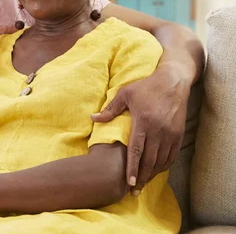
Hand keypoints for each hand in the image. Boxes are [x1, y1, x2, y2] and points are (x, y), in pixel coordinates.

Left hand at [91, 65, 189, 195]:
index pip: (136, 150)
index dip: (132, 168)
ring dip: (152, 174)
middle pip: (149, 161)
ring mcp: (170, 134)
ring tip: (142, 185)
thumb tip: (92, 118)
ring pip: (161, 161)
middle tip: (133, 191)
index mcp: (143, 122)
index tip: (129, 182)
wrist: (173, 81)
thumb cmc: (146, 87)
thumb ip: (109, 110)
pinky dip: (163, 166)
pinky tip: (155, 171)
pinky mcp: (179, 134)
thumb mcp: (125, 94)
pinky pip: (171, 156)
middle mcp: (158, 131)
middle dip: (141, 177)